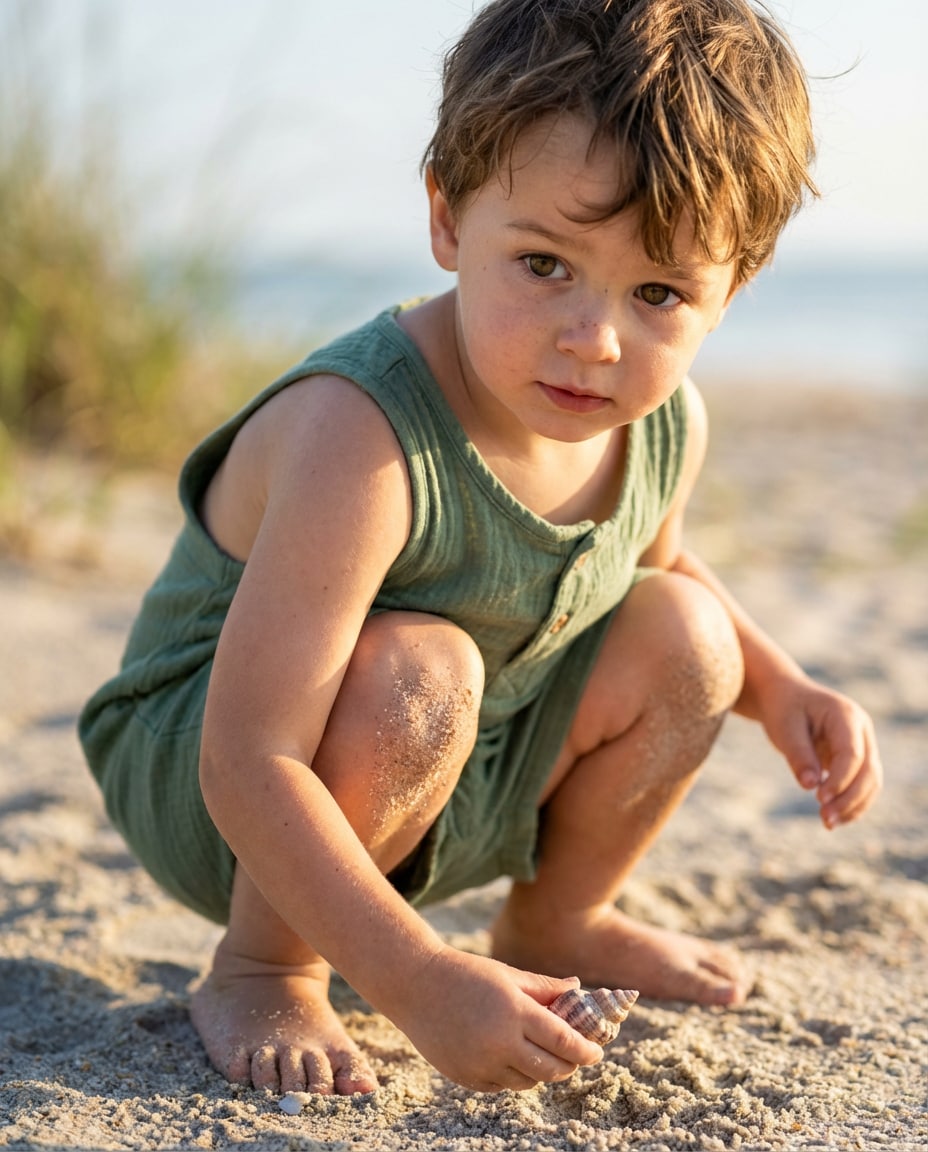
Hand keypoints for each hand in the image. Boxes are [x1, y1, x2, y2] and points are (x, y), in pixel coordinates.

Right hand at [395, 945, 603, 1091]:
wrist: (416, 986)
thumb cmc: (467, 974)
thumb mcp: (508, 975)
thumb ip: (545, 988)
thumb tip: (579, 992)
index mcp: (515, 1012)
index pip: (564, 1042)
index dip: (586, 1050)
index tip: (597, 1051)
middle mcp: (500, 1043)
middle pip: (552, 1069)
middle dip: (569, 1065)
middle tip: (573, 1055)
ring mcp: (482, 1064)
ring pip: (528, 1081)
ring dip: (540, 1070)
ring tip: (538, 1051)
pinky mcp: (467, 1078)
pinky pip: (502, 1085)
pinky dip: (512, 1074)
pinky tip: (508, 1054)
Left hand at [760, 673, 882, 828]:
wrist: (785, 696)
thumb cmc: (784, 708)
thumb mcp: (785, 727)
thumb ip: (798, 755)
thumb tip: (810, 786)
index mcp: (846, 715)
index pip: (852, 754)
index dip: (840, 779)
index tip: (819, 798)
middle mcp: (861, 730)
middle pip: (869, 771)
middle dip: (850, 799)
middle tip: (825, 819)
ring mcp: (862, 744)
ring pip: (871, 782)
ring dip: (853, 806)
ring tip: (828, 823)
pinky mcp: (856, 758)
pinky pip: (861, 785)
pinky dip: (851, 803)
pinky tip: (833, 818)